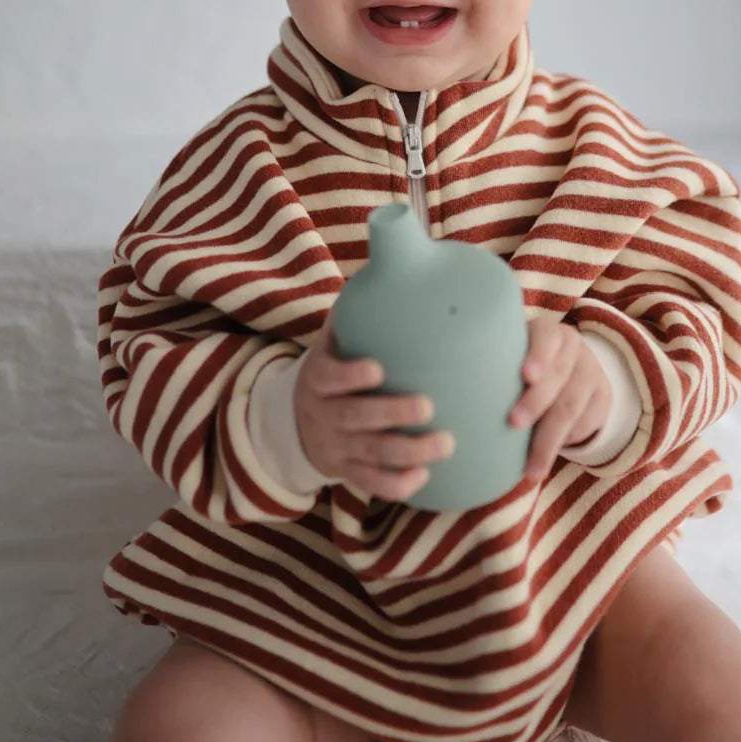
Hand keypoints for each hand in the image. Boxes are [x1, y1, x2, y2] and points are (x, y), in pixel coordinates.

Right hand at [294, 313, 455, 501]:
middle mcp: (324, 415)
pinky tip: (424, 478)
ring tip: (446, 444)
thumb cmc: (332, 367)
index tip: (377, 368)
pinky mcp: (347, 471)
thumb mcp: (333, 339)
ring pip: (370, 454)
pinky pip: (370, 482)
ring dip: (408, 452)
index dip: (350, 376)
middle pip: (355, 419)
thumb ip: (358, 311)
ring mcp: (336, 446)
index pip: (328, 377)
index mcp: (318, 378)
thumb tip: (395, 258)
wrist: (295, 419)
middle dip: (392, 414)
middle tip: (428, 405)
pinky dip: (396, 483)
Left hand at [509, 318, 611, 480]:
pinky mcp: (603, 398)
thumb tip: (454, 395)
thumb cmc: (522, 365)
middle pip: (558, 376)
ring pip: (572, 408)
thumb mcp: (513, 355)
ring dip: (549, 440)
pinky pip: (586, 424)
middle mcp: (574, 348)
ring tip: (530, 468)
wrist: (570, 369)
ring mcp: (592, 372)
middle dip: (535, 402)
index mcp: (548, 332)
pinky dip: (566, 442)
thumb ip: (494, 365)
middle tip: (513, 423)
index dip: (538, 355)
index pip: (546, 338)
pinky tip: (545, 459)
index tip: (525, 375)